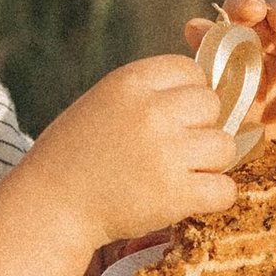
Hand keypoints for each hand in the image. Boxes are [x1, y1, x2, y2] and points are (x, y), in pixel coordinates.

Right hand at [25, 51, 239, 260]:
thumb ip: (147, 94)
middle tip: (177, 149)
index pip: (191, 70)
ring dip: (210, 163)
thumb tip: (205, 92)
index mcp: (130, 82)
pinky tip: (191, 198)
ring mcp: (165, 153)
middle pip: (212, 105)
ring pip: (225, 146)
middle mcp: (151, 112)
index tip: (174, 116)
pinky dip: (214, 197)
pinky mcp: (174, 195)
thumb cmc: (75, 155)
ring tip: (182, 174)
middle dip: (201, 127)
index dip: (189, 94)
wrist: (50, 205)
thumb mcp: (104, 103)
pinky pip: (225, 189)